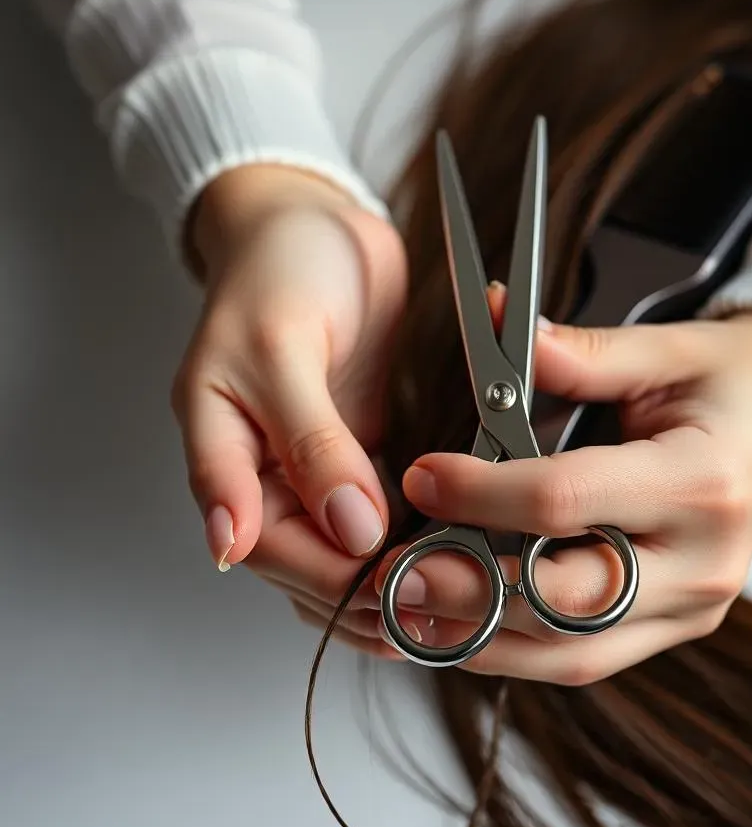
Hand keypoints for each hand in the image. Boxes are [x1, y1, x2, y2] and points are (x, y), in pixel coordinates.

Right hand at [171, 165, 407, 658]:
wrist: (312, 222)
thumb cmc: (278, 268)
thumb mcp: (281, 346)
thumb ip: (310, 441)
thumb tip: (346, 528)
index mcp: (224, 450)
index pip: (268, 547)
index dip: (329, 577)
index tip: (393, 588)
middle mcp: (264, 472)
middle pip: (307, 567)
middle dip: (369, 593)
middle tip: (438, 604)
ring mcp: (314, 469)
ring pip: (343, 556)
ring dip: (392, 582)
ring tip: (452, 598)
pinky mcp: (359, 457)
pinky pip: (379, 520)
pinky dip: (409, 544)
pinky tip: (450, 557)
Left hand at [370, 302, 751, 682]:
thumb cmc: (733, 381)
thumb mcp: (669, 347)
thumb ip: (583, 351)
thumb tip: (496, 327)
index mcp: (703, 483)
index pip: (568, 502)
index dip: (483, 493)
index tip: (423, 476)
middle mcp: (705, 563)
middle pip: (565, 601)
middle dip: (467, 591)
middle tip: (390, 575)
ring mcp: (694, 607)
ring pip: (570, 652)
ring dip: (478, 640)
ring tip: (405, 616)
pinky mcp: (674, 624)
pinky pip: (585, 654)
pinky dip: (514, 648)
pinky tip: (457, 627)